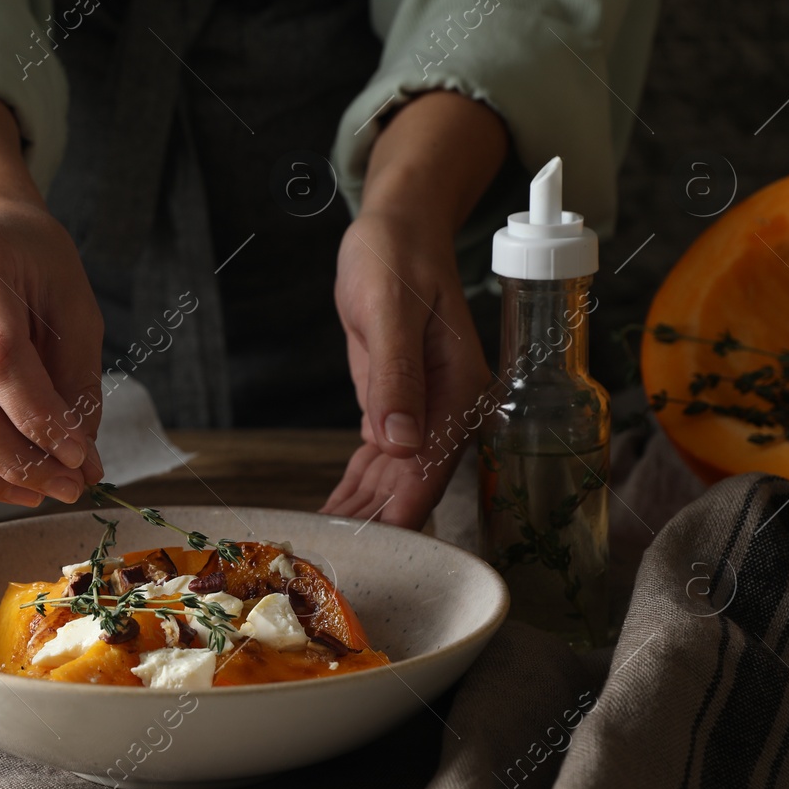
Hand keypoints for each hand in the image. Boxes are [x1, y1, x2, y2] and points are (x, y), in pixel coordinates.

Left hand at [321, 91, 506, 528]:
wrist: (398, 227)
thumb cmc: (396, 257)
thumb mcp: (388, 308)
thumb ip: (395, 376)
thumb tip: (399, 442)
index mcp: (459, 390)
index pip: (432, 467)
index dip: (405, 511)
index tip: (380, 548)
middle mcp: (448, 409)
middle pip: (413, 484)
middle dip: (381, 524)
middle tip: (340, 562)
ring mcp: (424, 412)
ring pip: (392, 479)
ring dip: (364, 512)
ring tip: (328, 549)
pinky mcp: (397, 406)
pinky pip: (377, 459)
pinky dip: (356, 486)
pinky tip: (334, 513)